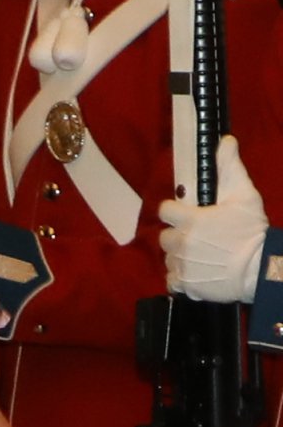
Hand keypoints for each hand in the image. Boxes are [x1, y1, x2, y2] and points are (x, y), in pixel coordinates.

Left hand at [159, 134, 266, 303]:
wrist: (261, 269)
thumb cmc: (252, 231)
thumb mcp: (245, 195)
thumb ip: (230, 168)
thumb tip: (226, 141)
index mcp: (190, 220)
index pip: (165, 210)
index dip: (174, 211)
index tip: (186, 214)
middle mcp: (181, 243)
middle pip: (164, 236)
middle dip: (177, 235)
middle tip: (197, 237)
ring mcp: (183, 266)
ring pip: (169, 258)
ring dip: (180, 257)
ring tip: (202, 256)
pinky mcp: (187, 285)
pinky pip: (173, 281)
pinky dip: (182, 278)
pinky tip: (197, 272)